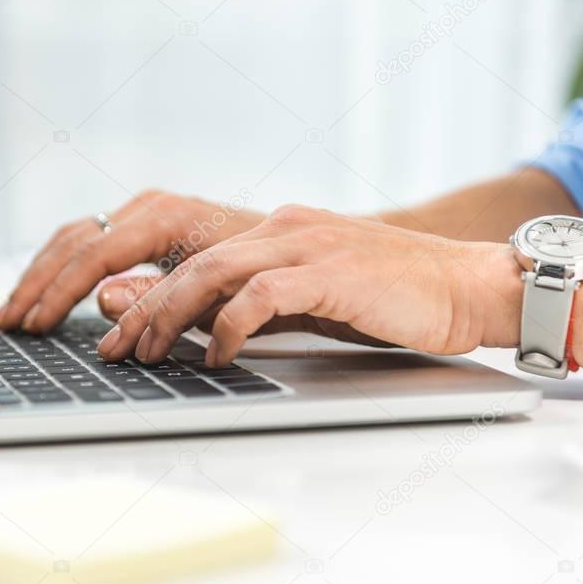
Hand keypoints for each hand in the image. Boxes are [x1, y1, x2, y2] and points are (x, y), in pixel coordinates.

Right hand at [0, 189, 264, 332]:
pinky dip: (64, 267)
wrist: (308, 252)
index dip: (58, 293)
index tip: (34, 325)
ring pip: (76, 237)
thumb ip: (160, 298)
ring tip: (15, 311)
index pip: (95, 254)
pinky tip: (48, 291)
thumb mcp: (219, 296)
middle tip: (7, 323)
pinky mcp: (148, 225)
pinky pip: (91, 240)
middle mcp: (153, 207)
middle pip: (74, 240)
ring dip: (42, 274)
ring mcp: (148, 212)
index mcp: (169, 217)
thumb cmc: (270, 276)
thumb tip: (101, 299)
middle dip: (37, 284)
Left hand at [95, 205, 522, 365]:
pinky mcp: (330, 271)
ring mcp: (306, 245)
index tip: (119, 332)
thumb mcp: (309, 301)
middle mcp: (283, 228)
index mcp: (276, 230)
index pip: (194, 257)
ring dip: (170, 314)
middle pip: (190, 263)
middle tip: (115, 348)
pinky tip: (215, 355)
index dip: (148, 293)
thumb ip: (253, 306)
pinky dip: (230, 326)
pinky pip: (261, 295)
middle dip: (143, 308)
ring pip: (213, 272)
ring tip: (148, 352)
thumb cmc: (391, 299)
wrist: (467, 286)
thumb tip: (194, 327)